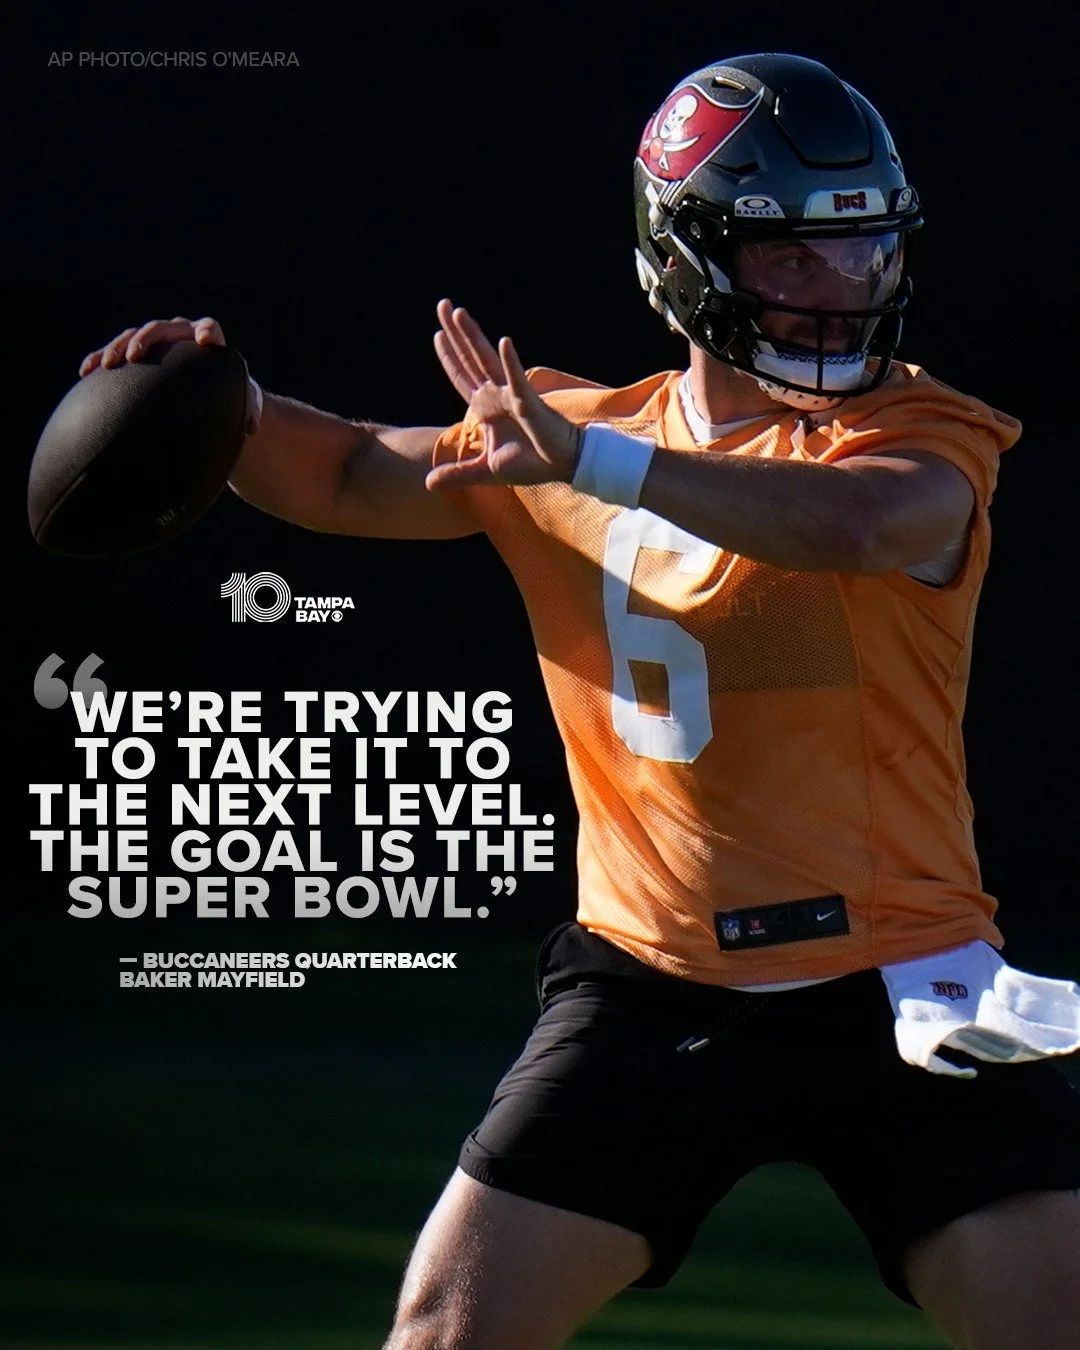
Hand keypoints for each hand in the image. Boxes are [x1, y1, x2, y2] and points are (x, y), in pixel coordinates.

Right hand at [78, 316, 260, 434]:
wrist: (205, 388)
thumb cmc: (227, 396)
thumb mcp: (240, 402)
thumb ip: (248, 410)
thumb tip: (253, 428)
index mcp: (209, 342)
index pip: (209, 329)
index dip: (207, 331)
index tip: (204, 340)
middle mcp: (181, 336)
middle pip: (163, 329)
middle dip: (147, 338)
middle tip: (134, 355)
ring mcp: (157, 343)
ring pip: (134, 336)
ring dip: (118, 347)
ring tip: (107, 365)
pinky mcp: (137, 355)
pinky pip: (114, 352)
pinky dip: (98, 359)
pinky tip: (86, 372)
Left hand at [427, 299, 580, 491]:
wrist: (562, 465)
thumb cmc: (530, 463)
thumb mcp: (486, 472)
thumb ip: (458, 474)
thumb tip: (427, 484)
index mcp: (486, 407)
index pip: (462, 376)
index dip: (449, 357)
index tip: (438, 334)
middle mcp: (497, 395)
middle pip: (470, 358)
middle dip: (455, 332)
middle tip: (442, 304)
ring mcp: (512, 395)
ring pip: (488, 359)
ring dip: (473, 337)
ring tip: (459, 313)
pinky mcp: (529, 402)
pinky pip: (517, 379)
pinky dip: (510, 361)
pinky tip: (504, 342)